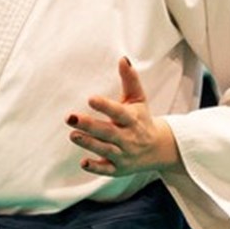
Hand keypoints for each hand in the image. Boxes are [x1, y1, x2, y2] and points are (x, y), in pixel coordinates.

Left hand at [66, 56, 180, 176]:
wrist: (160, 148)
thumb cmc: (142, 120)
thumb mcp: (138, 100)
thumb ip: (130, 80)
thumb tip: (123, 58)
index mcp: (132, 119)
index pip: (119, 112)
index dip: (105, 106)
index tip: (90, 99)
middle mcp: (128, 137)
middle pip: (108, 132)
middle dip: (89, 125)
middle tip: (70, 117)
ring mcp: (123, 154)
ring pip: (105, 149)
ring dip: (89, 143)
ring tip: (73, 135)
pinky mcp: (118, 168)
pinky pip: (107, 170)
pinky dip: (96, 167)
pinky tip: (83, 163)